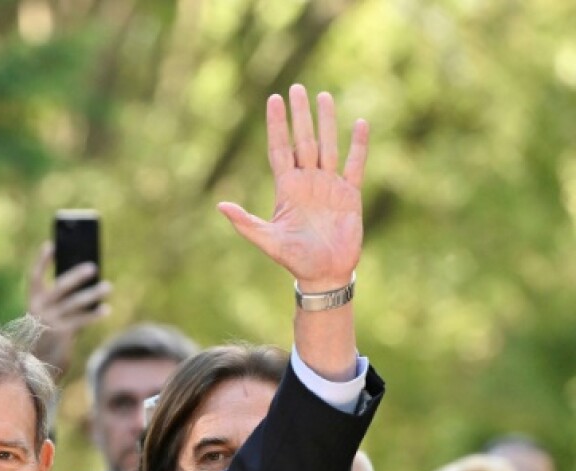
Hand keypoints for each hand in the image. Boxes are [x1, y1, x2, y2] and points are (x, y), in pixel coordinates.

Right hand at [27, 241, 110, 378]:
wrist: (39, 367)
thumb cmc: (48, 337)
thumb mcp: (51, 317)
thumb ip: (64, 302)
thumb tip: (90, 286)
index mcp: (33, 302)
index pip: (35, 277)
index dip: (42, 261)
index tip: (52, 245)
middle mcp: (39, 310)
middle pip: (60, 287)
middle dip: (76, 276)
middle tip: (93, 266)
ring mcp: (50, 322)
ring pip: (75, 303)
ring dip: (93, 294)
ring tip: (108, 286)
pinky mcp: (61, 334)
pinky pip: (81, 320)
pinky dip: (94, 314)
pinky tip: (106, 309)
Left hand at [218, 85, 367, 291]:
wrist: (323, 274)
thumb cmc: (294, 259)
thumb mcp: (267, 240)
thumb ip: (245, 223)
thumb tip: (220, 206)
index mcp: (286, 188)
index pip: (280, 149)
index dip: (276, 125)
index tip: (273, 99)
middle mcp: (307, 181)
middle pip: (303, 140)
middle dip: (299, 115)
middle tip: (296, 88)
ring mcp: (329, 185)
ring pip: (328, 145)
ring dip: (326, 122)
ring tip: (324, 96)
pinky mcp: (350, 194)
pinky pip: (355, 164)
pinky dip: (359, 145)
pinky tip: (360, 123)